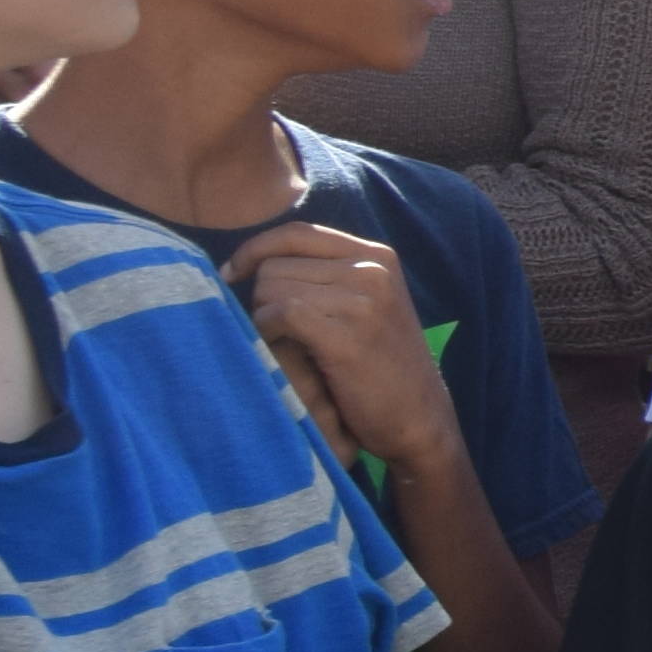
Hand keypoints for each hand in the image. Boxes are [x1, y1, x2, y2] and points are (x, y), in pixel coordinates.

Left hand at [226, 223, 451, 481]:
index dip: (254, 250)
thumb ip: (327, 276)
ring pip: (271, 288)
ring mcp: (364, 299)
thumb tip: (256, 259)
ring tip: (288, 346)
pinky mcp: (347, 333)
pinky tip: (284, 353)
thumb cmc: (380, 367)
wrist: (418, 418)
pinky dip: (268, 333)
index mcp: (378, 256)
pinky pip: (280, 314)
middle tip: (279, 333)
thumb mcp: (366, 305)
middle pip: (276, 264)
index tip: (232, 275)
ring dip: (264, 319)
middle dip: (262, 297)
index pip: (296, 232)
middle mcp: (373, 269)